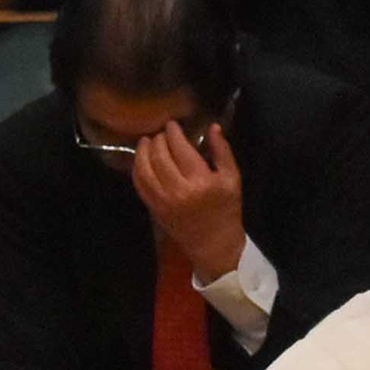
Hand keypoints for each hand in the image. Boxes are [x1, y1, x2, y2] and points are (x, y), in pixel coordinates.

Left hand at [129, 120, 246, 279]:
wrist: (214, 244)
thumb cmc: (226, 209)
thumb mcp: (232, 179)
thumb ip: (222, 151)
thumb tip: (212, 126)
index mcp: (200, 180)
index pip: (180, 148)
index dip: (173, 132)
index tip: (172, 124)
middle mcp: (178, 190)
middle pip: (159, 155)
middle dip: (158, 139)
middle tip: (161, 133)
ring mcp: (163, 200)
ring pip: (144, 169)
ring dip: (142, 151)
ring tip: (146, 142)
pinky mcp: (154, 208)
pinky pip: (139, 184)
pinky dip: (137, 169)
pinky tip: (141, 160)